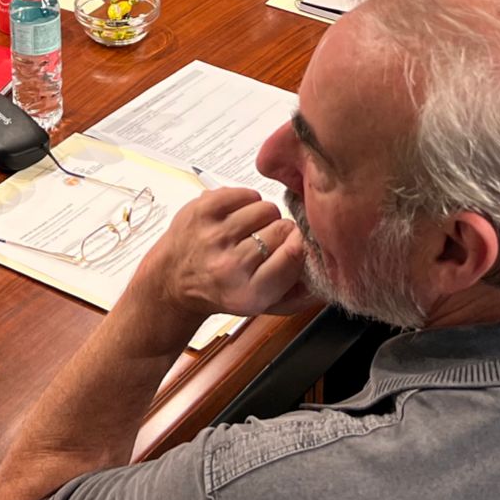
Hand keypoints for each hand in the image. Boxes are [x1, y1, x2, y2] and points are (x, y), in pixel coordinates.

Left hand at [135, 187, 310, 321]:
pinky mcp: (202, 210)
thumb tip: (327, 269)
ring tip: (249, 232)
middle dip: (282, 234)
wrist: (173, 282)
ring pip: (267, 209)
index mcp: (249, 293)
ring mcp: (213, 234)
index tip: (296, 247)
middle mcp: (230, 265)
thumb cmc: (221, 291)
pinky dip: (247, 202)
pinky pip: (246, 193)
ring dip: (264, 219)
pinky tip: (236, 218)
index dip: (301, 247)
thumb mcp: (263, 305)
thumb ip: (301, 294)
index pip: (296, 253)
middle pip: (285, 229)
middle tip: (266, 244)